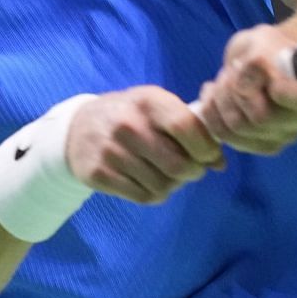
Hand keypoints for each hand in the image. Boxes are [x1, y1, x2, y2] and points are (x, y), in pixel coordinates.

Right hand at [66, 86, 224, 204]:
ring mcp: (111, 151)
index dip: (206, 148)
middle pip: (178, 165)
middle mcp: (128, 125)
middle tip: (191, 170)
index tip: (210, 156)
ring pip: (163, 186)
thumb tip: (219, 163)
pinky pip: (143, 196)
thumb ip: (189, 128)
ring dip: (173, 185)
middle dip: (194, 173)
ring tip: (166, 173)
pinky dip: (154, 194)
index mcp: (148, 101)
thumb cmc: (130, 116)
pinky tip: (148, 180)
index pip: (187, 127)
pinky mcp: (99, 174)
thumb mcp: (156, 107)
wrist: (77, 128)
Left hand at [196, 22, 296, 154]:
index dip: (284, 92)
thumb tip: (255, 70)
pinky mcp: (257, 145)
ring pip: (238, 126)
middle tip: (234, 70)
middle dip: (237, 89)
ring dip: (222, 98)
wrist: (261, 61)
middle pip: (261, 117)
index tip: (269, 76)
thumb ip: (261, 56)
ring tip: (224, 80)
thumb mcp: (264, 40)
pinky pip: (223, 134)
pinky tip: (214, 95)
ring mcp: (281, 137)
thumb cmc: (266, 49)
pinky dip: (211, 111)